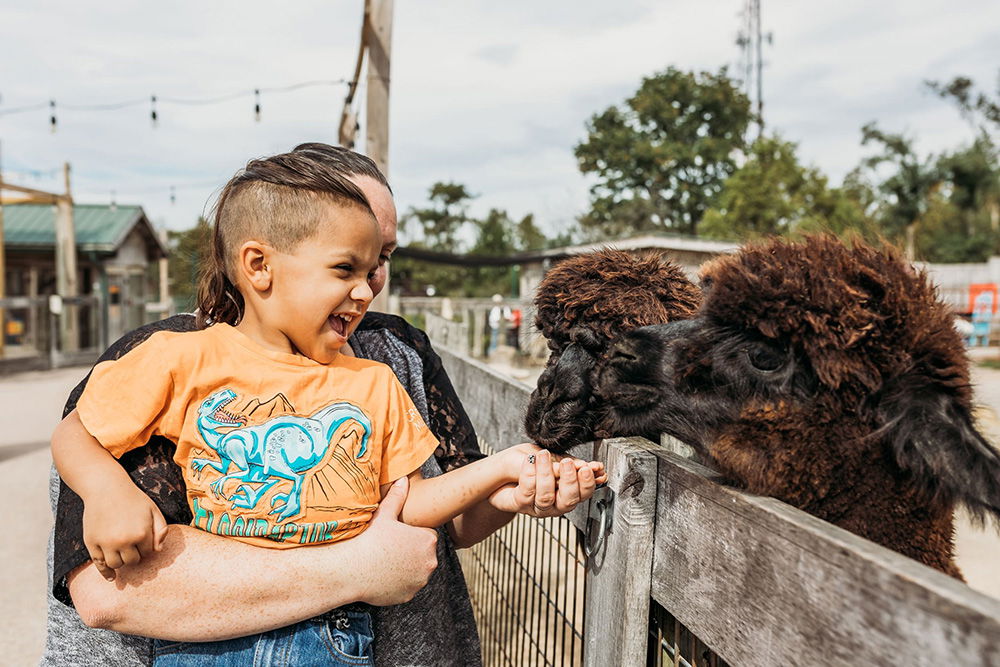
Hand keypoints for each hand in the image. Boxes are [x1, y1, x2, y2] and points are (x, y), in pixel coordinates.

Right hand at [83, 481, 167, 580]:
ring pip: (117, 565)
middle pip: (133, 561)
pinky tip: (111, 577)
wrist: (106, 488)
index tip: (143, 538)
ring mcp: (106, 543)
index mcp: (141, 533)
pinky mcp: (91, 543)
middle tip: (133, 544)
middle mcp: (123, 540)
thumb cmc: (133, 499)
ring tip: (123, 552)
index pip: (149, 552)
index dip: (147, 546)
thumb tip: (159, 550)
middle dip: (135, 554)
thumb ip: (161, 530)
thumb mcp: (153, 510)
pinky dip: (106, 573)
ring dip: (122, 562)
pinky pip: (99, 564)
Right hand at [353, 476, 437, 605]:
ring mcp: (420, 581)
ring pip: (417, 571)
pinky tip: (384, 575)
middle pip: (424, 553)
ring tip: (387, 562)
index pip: (426, 535)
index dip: (411, 534)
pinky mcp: (410, 595)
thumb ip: (397, 497)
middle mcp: (430, 561)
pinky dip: (400, 583)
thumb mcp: (384, 515)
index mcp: (427, 540)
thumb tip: (404, 479)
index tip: (397, 536)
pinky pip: (408, 586)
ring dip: (408, 567)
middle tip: (391, 548)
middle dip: (412, 551)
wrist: (352, 570)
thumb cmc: (369, 539)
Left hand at [489, 448, 605, 517]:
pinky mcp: (520, 504)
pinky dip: (529, 474)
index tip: (590, 467)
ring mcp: (537, 506)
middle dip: (570, 481)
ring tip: (543, 456)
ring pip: (546, 498)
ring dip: (546, 475)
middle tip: (568, 464)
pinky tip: (530, 460)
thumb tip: (595, 467)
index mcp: (566, 491)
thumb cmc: (529, 462)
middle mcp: (554, 503)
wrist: (502, 470)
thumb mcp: (553, 457)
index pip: (584, 493)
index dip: (589, 482)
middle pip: (568, 501)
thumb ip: (571, 464)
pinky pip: (526, 493)